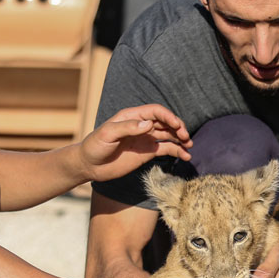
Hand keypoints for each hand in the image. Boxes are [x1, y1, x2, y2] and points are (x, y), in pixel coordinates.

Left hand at [77, 105, 192, 181]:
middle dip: (178, 127)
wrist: (90, 165)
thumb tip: (148, 125)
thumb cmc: (95, 146)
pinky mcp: (148, 152)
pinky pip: (166, 149)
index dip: (167, 116)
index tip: (176, 125)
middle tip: (185, 136)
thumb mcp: (108, 134)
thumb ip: (128, 128)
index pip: (155, 112)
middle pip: (165, 122)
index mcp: (133, 116)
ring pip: (169, 135)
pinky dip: (177, 151)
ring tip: (189, 145)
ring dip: (180, 138)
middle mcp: (142, 126)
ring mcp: (146, 139)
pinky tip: (186, 156)